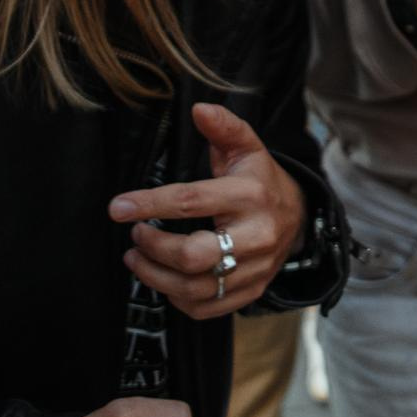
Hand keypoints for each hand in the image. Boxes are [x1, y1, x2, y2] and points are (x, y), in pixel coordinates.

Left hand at [109, 103, 306, 320]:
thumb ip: (223, 128)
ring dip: (155, 276)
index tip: (118, 208)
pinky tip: (164, 280)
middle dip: (153, 247)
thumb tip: (200, 109)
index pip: (191, 202)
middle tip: (136, 236)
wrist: (299, 217)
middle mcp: (256, 236)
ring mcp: (255, 269)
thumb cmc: (259, 180)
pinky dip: (177, 299)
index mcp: (250, 196)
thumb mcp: (247, 148)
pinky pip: (206, 308)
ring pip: (195, 288)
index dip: (149, 204)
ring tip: (137, 258)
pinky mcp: (251, 291)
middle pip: (193, 255)